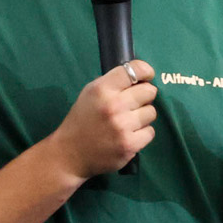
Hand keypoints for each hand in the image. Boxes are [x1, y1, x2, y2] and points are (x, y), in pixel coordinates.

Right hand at [49, 60, 156, 179]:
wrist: (70, 153)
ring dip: (143, 116)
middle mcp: (113, 105)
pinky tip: (128, 135)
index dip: (145, 71)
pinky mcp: (130, 144)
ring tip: (127, 121)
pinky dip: (142, 134)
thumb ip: (113, 84)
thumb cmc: (83, 120)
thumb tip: (142, 77)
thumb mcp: (90, 94)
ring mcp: (123, 126)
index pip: (134, 70)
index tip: (146, 77)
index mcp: (102, 89)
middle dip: (145, 96)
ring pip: (151, 112)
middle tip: (134, 104)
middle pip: (149, 91)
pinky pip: (150, 132)